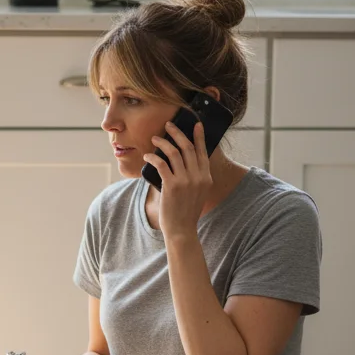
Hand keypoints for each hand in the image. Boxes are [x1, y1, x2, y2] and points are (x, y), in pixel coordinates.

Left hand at [143, 120, 211, 240]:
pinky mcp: (172, 185)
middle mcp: (198, 177)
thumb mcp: (198, 193)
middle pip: (187, 147)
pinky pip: (161, 164)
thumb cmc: (186, 212)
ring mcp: (185, 181)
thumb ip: (195, 177)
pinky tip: (147, 156)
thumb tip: (184, 161)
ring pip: (173, 152)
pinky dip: (153, 157)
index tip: (195, 124)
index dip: (198, 136)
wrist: (182, 230)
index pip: (202, 151)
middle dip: (177, 133)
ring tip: (154, 139)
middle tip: (168, 125)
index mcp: (206, 177)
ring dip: (162, 142)